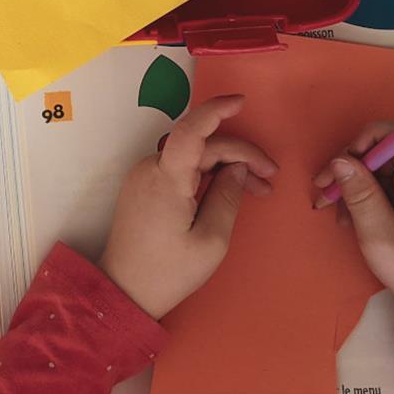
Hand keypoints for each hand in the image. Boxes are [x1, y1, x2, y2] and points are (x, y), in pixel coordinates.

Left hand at [98, 95, 277, 318]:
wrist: (123, 292)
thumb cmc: (167, 272)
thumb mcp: (210, 240)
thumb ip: (228, 197)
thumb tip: (238, 169)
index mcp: (166, 179)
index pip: (191, 130)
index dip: (216, 110)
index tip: (242, 102)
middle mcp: (150, 169)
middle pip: (201, 146)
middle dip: (240, 156)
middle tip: (270, 179)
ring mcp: (144, 177)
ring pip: (192, 157)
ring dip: (225, 166)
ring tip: (257, 189)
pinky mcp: (143, 188)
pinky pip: (180, 169)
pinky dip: (206, 175)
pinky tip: (228, 191)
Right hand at [312, 123, 393, 343]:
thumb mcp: (380, 239)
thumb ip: (360, 195)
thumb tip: (340, 159)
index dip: (368, 140)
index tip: (342, 165)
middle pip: (392, 149)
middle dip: (356, 167)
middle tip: (327, 196)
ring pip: (391, 165)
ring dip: (362, 184)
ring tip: (342, 215)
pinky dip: (377, 192)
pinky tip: (361, 215)